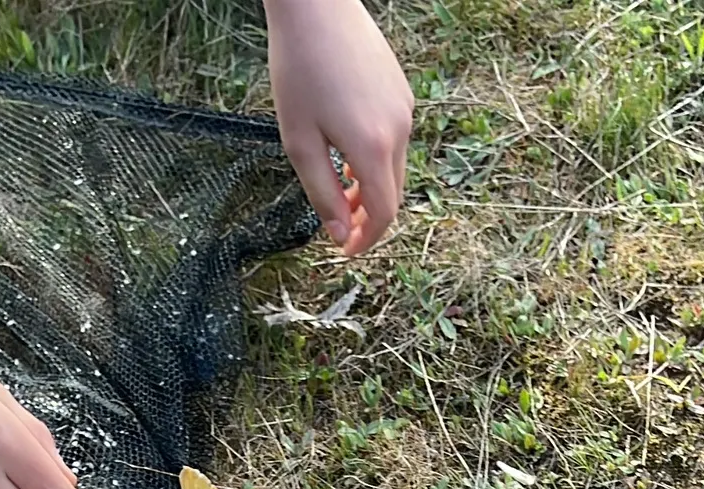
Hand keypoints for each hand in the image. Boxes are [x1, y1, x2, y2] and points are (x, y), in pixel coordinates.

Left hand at [265, 0, 413, 256]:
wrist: (316, 6)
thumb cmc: (299, 69)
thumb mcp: (299, 142)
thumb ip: (322, 194)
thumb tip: (339, 235)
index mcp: (372, 147)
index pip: (383, 214)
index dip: (366, 240)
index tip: (346, 250)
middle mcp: (399, 131)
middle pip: (393, 195)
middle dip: (369, 217)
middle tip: (340, 226)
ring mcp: (405, 110)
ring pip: (395, 169)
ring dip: (372, 188)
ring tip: (342, 187)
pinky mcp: (402, 93)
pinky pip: (395, 141)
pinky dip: (377, 160)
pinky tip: (349, 151)